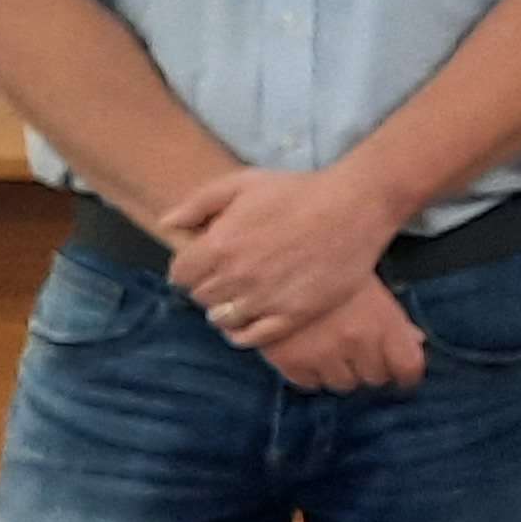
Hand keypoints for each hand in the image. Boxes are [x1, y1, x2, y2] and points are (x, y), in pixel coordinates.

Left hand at [165, 164, 405, 347]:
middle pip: (200, 297)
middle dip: (209, 285)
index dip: (190, 267)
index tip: (206, 261)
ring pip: (222, 319)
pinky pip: (253, 338)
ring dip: (226, 308)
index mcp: (218, 245)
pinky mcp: (293, 315)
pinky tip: (251, 318)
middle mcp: (236, 277)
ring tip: (243, 295)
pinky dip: (244, 333)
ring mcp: (265, 299)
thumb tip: (166, 224)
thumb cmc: (297, 191)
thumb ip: (198, 203)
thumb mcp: (243, 183)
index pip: (180, 274)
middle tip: (229, 274)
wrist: (354, 207)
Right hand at [253, 276, 425, 393]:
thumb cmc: (331, 267)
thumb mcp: (371, 285)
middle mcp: (355, 341)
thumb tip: (416, 341)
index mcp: (382, 321)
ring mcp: (321, 354)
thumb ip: (395, 319)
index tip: (401, 370)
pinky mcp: (289, 361)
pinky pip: (310, 384)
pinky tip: (309, 350)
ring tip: (332, 346)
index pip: (409, 368)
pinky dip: (312, 372)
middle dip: (372, 366)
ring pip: (343, 384)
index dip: (406, 371)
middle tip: (360, 348)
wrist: (275, 257)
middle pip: (376, 377)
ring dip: (341, 370)